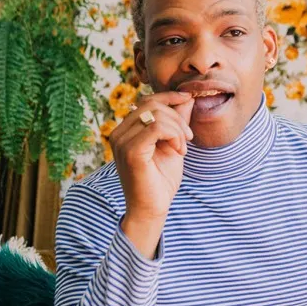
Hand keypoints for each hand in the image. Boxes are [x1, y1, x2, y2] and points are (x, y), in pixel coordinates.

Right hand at [109, 91, 194, 222]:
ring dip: (178, 129)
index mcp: (125, 131)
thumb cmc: (161, 180)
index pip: (146, 101)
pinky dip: (174, 135)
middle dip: (177, 117)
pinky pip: (157, 128)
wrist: (152, 209)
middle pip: (152, 105)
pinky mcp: (131, 151)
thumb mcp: (173, 144)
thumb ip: (177, 121)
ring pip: (156, 115)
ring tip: (183, 148)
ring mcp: (122, 142)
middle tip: (188, 139)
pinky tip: (179, 150)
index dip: (169, 96)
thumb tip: (188, 98)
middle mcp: (118, 133)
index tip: (188, 99)